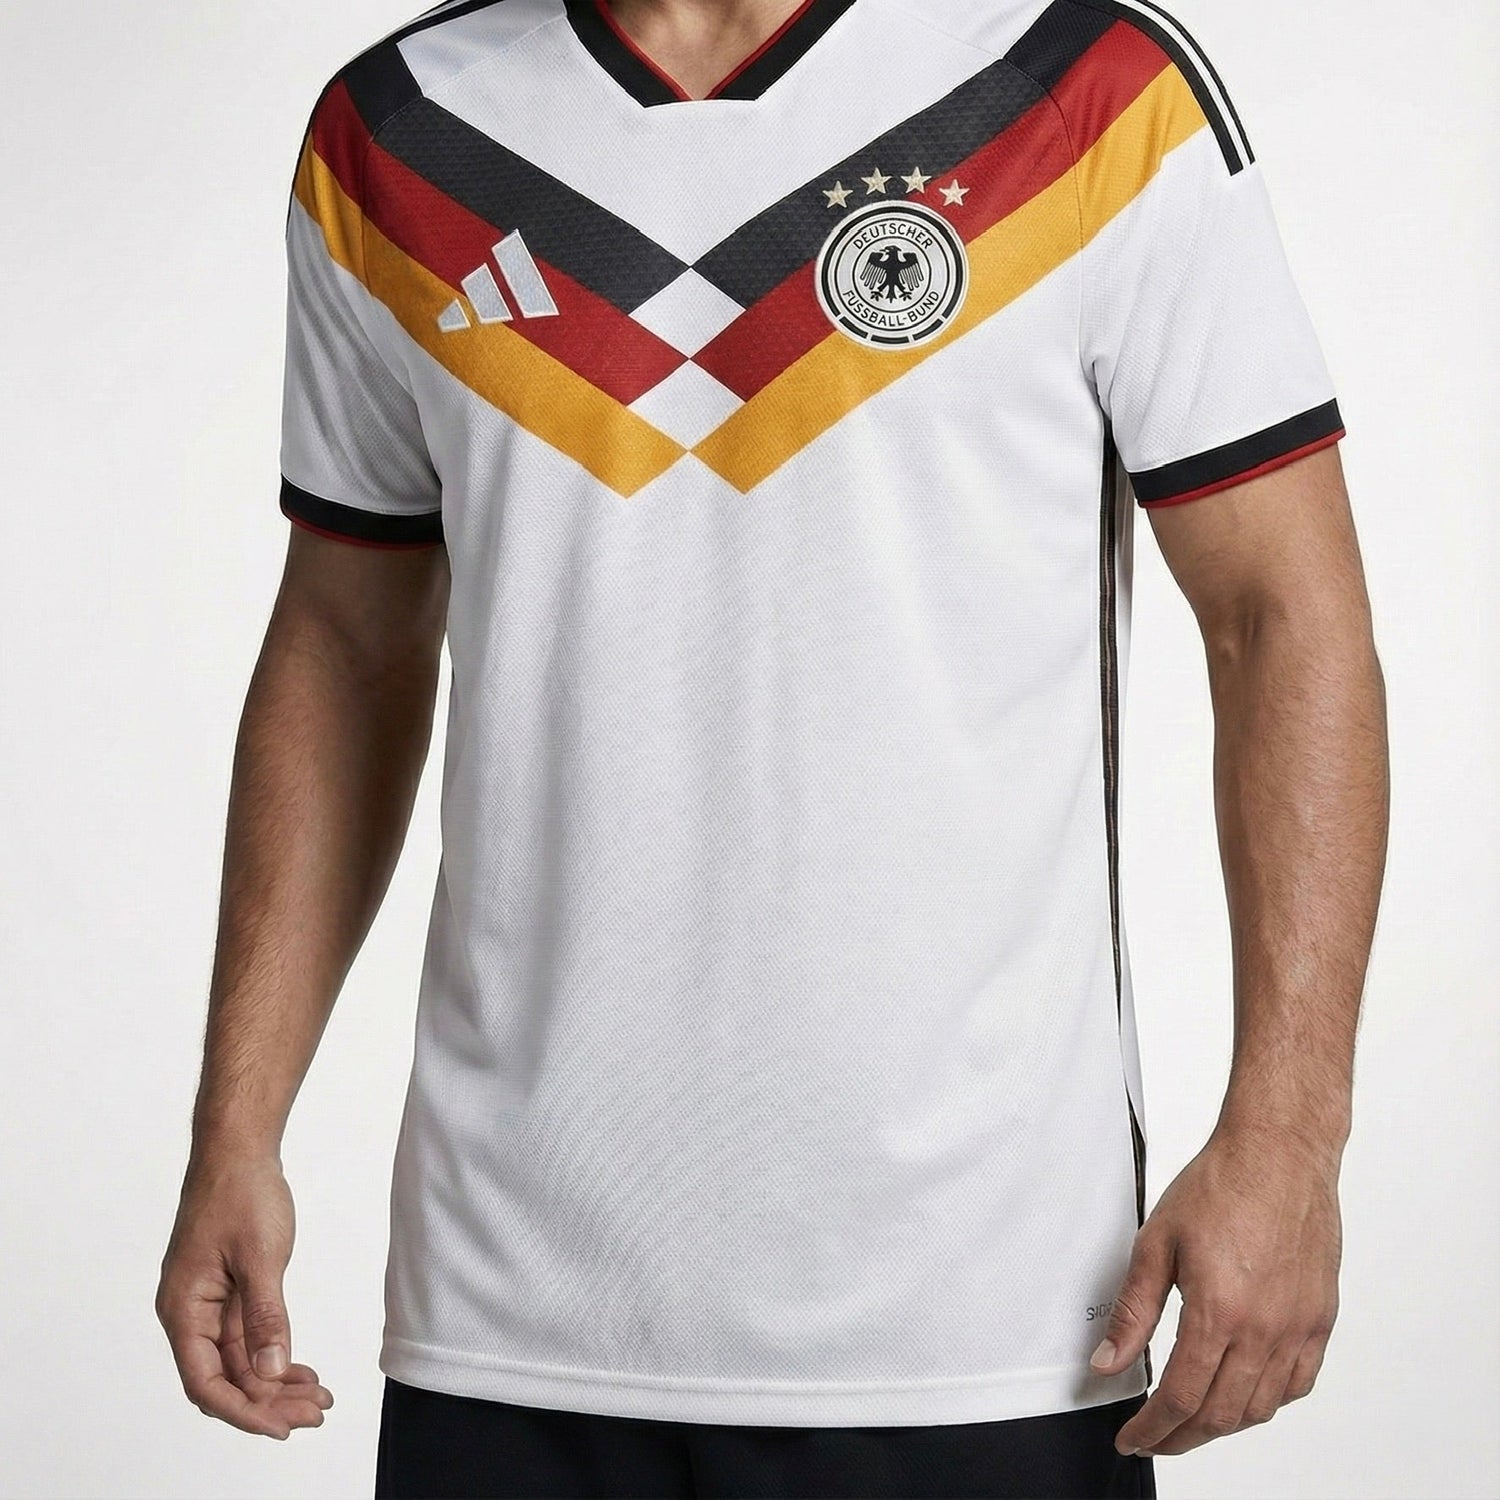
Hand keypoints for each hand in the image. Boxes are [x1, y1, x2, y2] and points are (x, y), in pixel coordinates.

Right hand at [156, 1155, 332, 1438]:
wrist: (239, 1149)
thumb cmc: (241, 1193)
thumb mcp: (260, 1256)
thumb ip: (265, 1316)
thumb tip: (270, 1370)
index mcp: (183, 1309)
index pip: (206, 1382)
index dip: (243, 1411)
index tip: (282, 1428)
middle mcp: (190, 1313)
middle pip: (225, 1378)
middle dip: (268, 1402)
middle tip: (314, 1414)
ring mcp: (209, 1303)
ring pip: (240, 1360)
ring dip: (276, 1382)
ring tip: (317, 1399)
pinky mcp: (228, 1291)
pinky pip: (248, 1337)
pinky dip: (275, 1354)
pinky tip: (302, 1370)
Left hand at [1088, 1121, 1341, 1456]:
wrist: (1278, 1153)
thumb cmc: (1221, 1185)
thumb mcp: (1155, 1244)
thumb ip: (1131, 1312)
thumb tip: (1107, 1362)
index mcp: (1219, 1310)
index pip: (1182, 1397)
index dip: (1153, 1429)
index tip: (1134, 1439)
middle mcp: (1265, 1328)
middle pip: (1222, 1414)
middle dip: (1182, 1436)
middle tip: (1156, 1438)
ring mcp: (1298, 1327)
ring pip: (1261, 1407)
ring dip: (1223, 1424)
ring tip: (1192, 1421)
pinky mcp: (1320, 1318)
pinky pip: (1297, 1384)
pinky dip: (1267, 1402)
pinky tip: (1245, 1395)